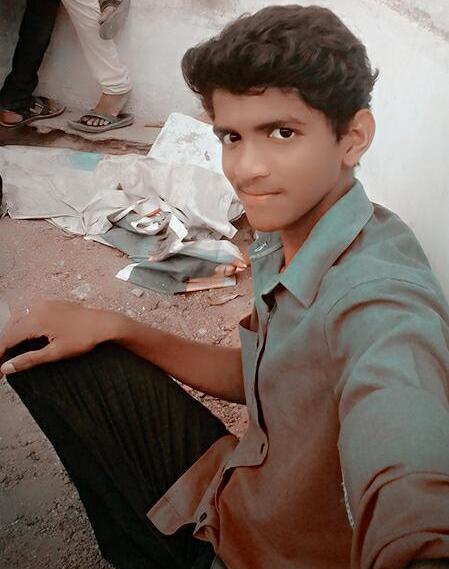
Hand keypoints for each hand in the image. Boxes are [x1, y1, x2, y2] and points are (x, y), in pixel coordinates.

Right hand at [0, 300, 121, 374]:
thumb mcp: (56, 353)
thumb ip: (29, 359)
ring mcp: (44, 303)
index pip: (7, 338)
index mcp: (35, 320)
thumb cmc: (84, 339)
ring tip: (8, 351)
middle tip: (1, 362)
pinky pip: (29, 313)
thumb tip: (6, 368)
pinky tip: (23, 336)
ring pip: (18, 319)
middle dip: (3, 344)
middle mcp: (36, 308)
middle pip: (10, 327)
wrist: (105, 324)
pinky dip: (21, 325)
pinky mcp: (51, 303)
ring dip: (11, 334)